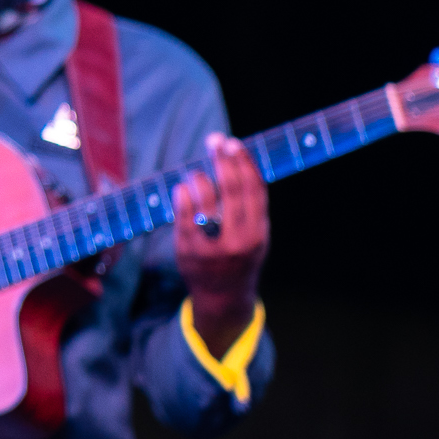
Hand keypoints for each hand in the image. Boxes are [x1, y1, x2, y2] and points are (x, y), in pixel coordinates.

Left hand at [171, 133, 268, 354]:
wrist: (222, 298)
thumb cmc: (238, 255)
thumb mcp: (254, 234)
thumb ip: (248, 204)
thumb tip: (233, 158)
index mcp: (258, 234)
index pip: (254, 190)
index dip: (244, 162)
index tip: (234, 143)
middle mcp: (238, 241)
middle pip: (231, 190)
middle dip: (222, 160)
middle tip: (214, 141)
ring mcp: (212, 247)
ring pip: (206, 200)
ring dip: (199, 178)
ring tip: (195, 174)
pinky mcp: (188, 252)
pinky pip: (183, 217)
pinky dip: (182, 196)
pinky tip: (181, 187)